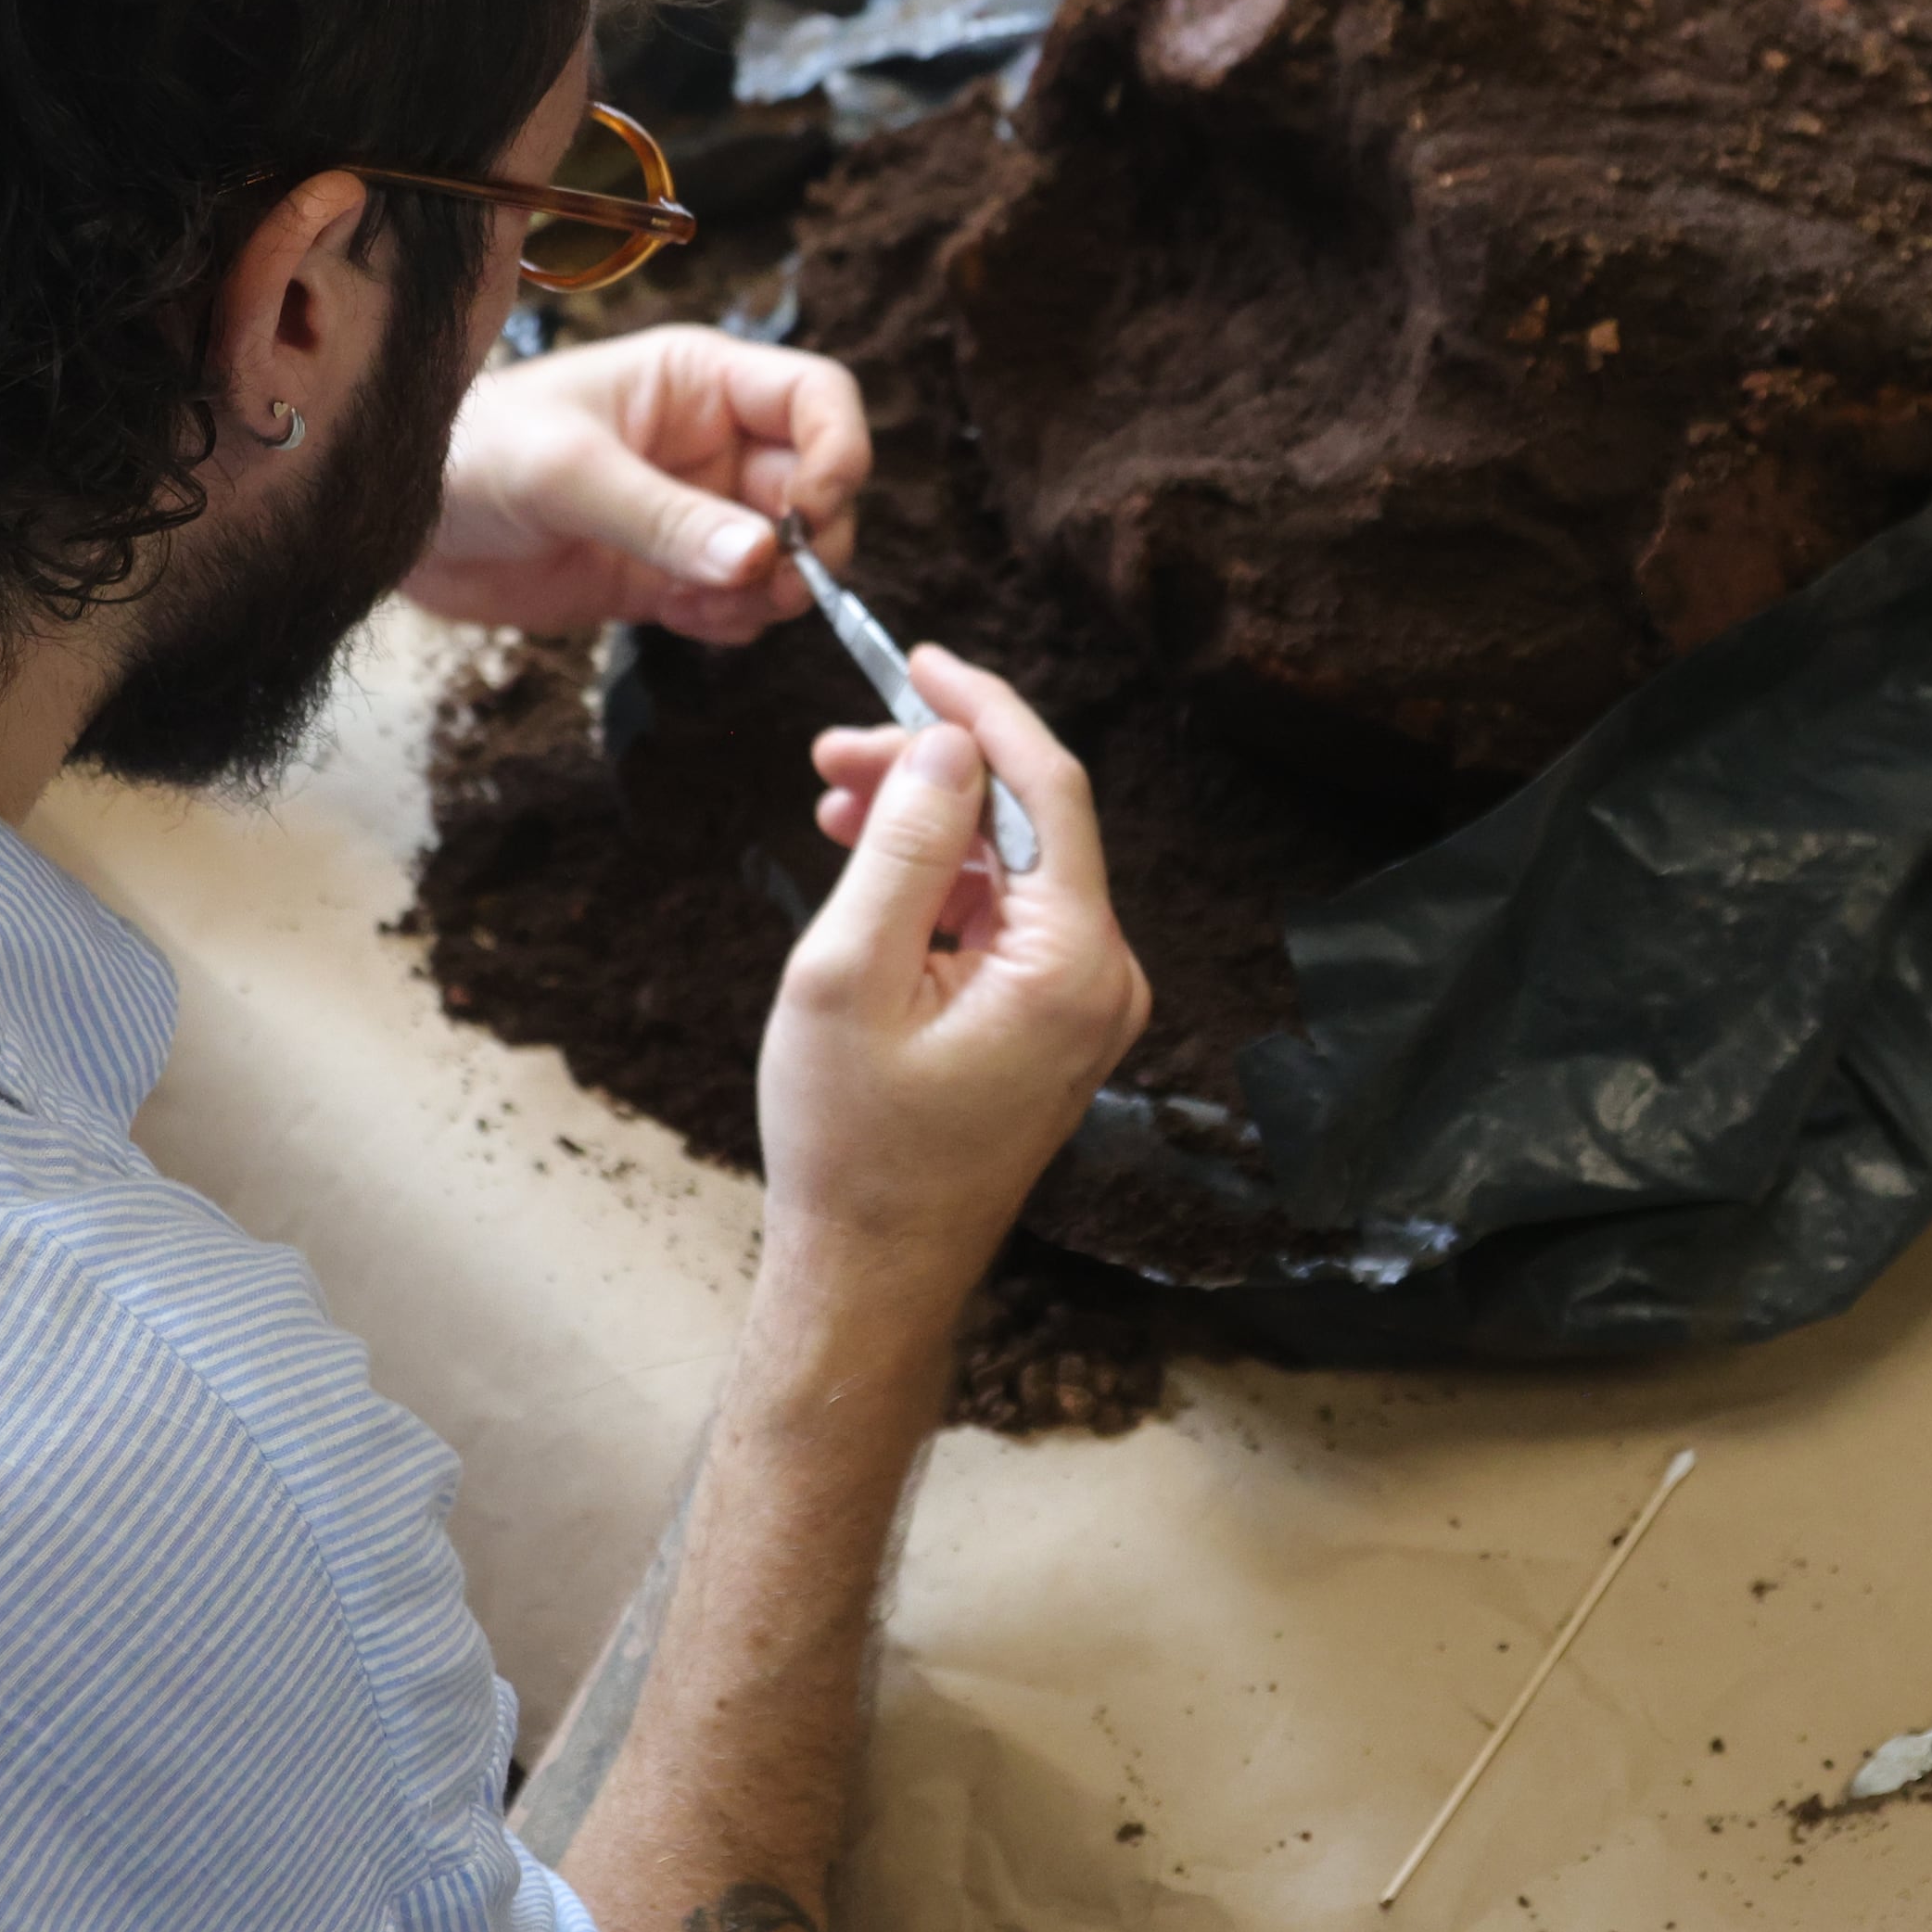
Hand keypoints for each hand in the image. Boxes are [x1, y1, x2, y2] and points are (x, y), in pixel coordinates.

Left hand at [406, 325, 869, 642]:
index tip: (809, 515)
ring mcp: (692, 514)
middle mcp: (710, 443)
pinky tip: (677, 618)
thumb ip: (664, 517)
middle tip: (770, 585)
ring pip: (788, 555)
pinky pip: (737, 603)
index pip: (817, 399)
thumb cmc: (469, 455)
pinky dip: (730, 622)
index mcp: (699, 381)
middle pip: (817, 486)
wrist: (397, 524)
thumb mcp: (566, 472)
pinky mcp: (665, 576)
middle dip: (812, 543)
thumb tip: (763, 560)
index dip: (837, 453)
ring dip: (771, 593)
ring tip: (705, 605)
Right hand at [757, 651, 1150, 1320]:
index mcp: (1074, 965)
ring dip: (927, 825)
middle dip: (932, 770)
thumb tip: (948, 742)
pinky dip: (940, 883)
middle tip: (828, 754)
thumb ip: (906, 845)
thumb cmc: (850, 1142)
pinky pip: (1005, 918)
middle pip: (1028, 820)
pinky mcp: (1054, 1023)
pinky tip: (867, 872)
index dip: (984, 708)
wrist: (869, 1273)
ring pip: (1011, 865)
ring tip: (830, 808)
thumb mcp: (848, 974)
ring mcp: (1085, 1005)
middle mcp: (1104, 978)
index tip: (916, 658)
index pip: (1050, 787)